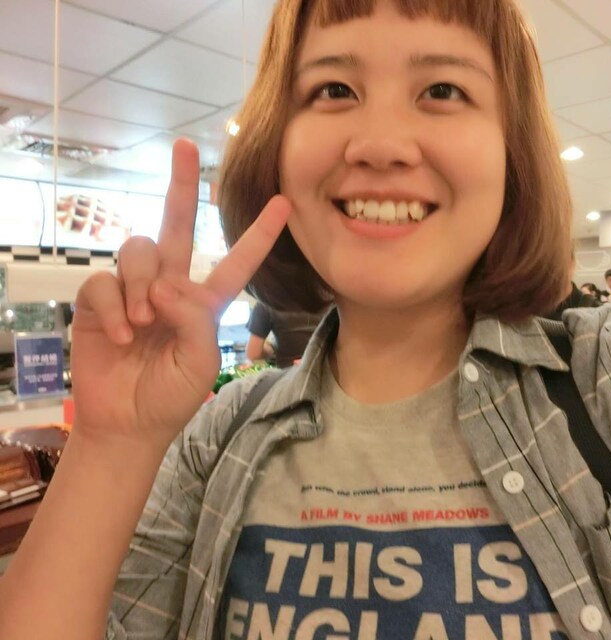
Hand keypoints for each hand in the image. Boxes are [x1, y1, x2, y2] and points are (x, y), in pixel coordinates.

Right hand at [70, 139, 290, 450]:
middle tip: (186, 146)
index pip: (237, 262)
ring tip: (143, 324)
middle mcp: (170, 286)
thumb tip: (165, 285)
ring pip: (140, 250)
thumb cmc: (171, 395)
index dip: (259, 235)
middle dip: (183, 186)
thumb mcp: (201, 362)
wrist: (129, 422)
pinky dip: (115, 306)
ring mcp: (133, 290)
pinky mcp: (100, 299)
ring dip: (141, 285)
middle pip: (177, 226)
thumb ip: (195, 321)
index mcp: (205, 301)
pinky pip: (104, 281)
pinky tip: (122, 335)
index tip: (282, 203)